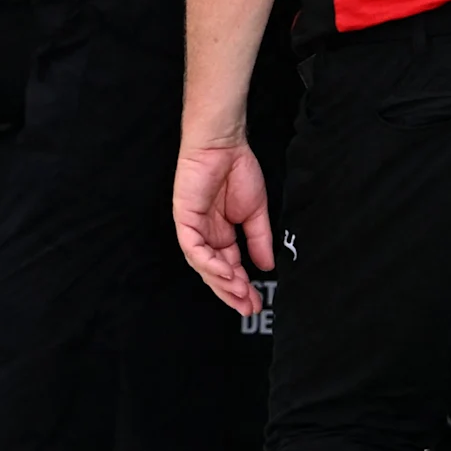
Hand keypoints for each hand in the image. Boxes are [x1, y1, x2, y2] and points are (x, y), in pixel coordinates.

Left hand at [173, 139, 274, 314]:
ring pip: (202, 264)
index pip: (229, 267)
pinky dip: (208, 262)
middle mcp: (205, 234)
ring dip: (222, 280)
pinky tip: (225, 272)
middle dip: (230, 291)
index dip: (241, 286)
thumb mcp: (256, 213)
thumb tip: (266, 266)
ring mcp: (193, 227)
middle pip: (214, 271)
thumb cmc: (237, 170)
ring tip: (240, 292)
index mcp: (221, 233)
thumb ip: (259, 241)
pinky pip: (193, 247)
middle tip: (248, 306)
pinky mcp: (184, 218)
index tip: (256, 302)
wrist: (225, 144)